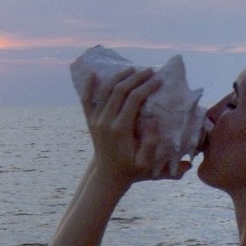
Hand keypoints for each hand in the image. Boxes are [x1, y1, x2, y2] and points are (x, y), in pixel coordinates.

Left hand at [80, 67, 189, 185]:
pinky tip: (93, 73)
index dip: (147, 86)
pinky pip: (86, 100)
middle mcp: (105, 121)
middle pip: (120, 90)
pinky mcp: (90, 121)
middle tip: (150, 70)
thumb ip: (151, 144)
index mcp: (120, 129)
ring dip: (119, 77)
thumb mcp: (146, 162)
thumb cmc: (132, 169)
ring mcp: (95, 120)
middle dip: (136, 77)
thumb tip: (154, 121)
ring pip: (105, 90)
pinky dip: (89, 86)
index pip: (134, 99)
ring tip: (133, 69)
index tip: (159, 79)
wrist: (108, 176)